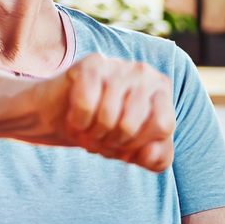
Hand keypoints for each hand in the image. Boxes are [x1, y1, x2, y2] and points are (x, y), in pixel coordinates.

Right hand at [38, 54, 174, 171]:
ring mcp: (118, 65)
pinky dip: (78, 121)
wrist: (63, 114)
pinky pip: (85, 105)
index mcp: (162, 90)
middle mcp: (144, 72)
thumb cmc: (106, 129)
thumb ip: (157, 159)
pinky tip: (76, 118)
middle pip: (130, 125)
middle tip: (100, 137)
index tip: (124, 144)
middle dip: (110, 141)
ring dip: (92, 134)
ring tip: (88, 130)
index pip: (162, 126)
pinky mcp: (91, 64)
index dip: (137, 144)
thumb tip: (149, 152)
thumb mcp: (136, 151)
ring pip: (107, 117)